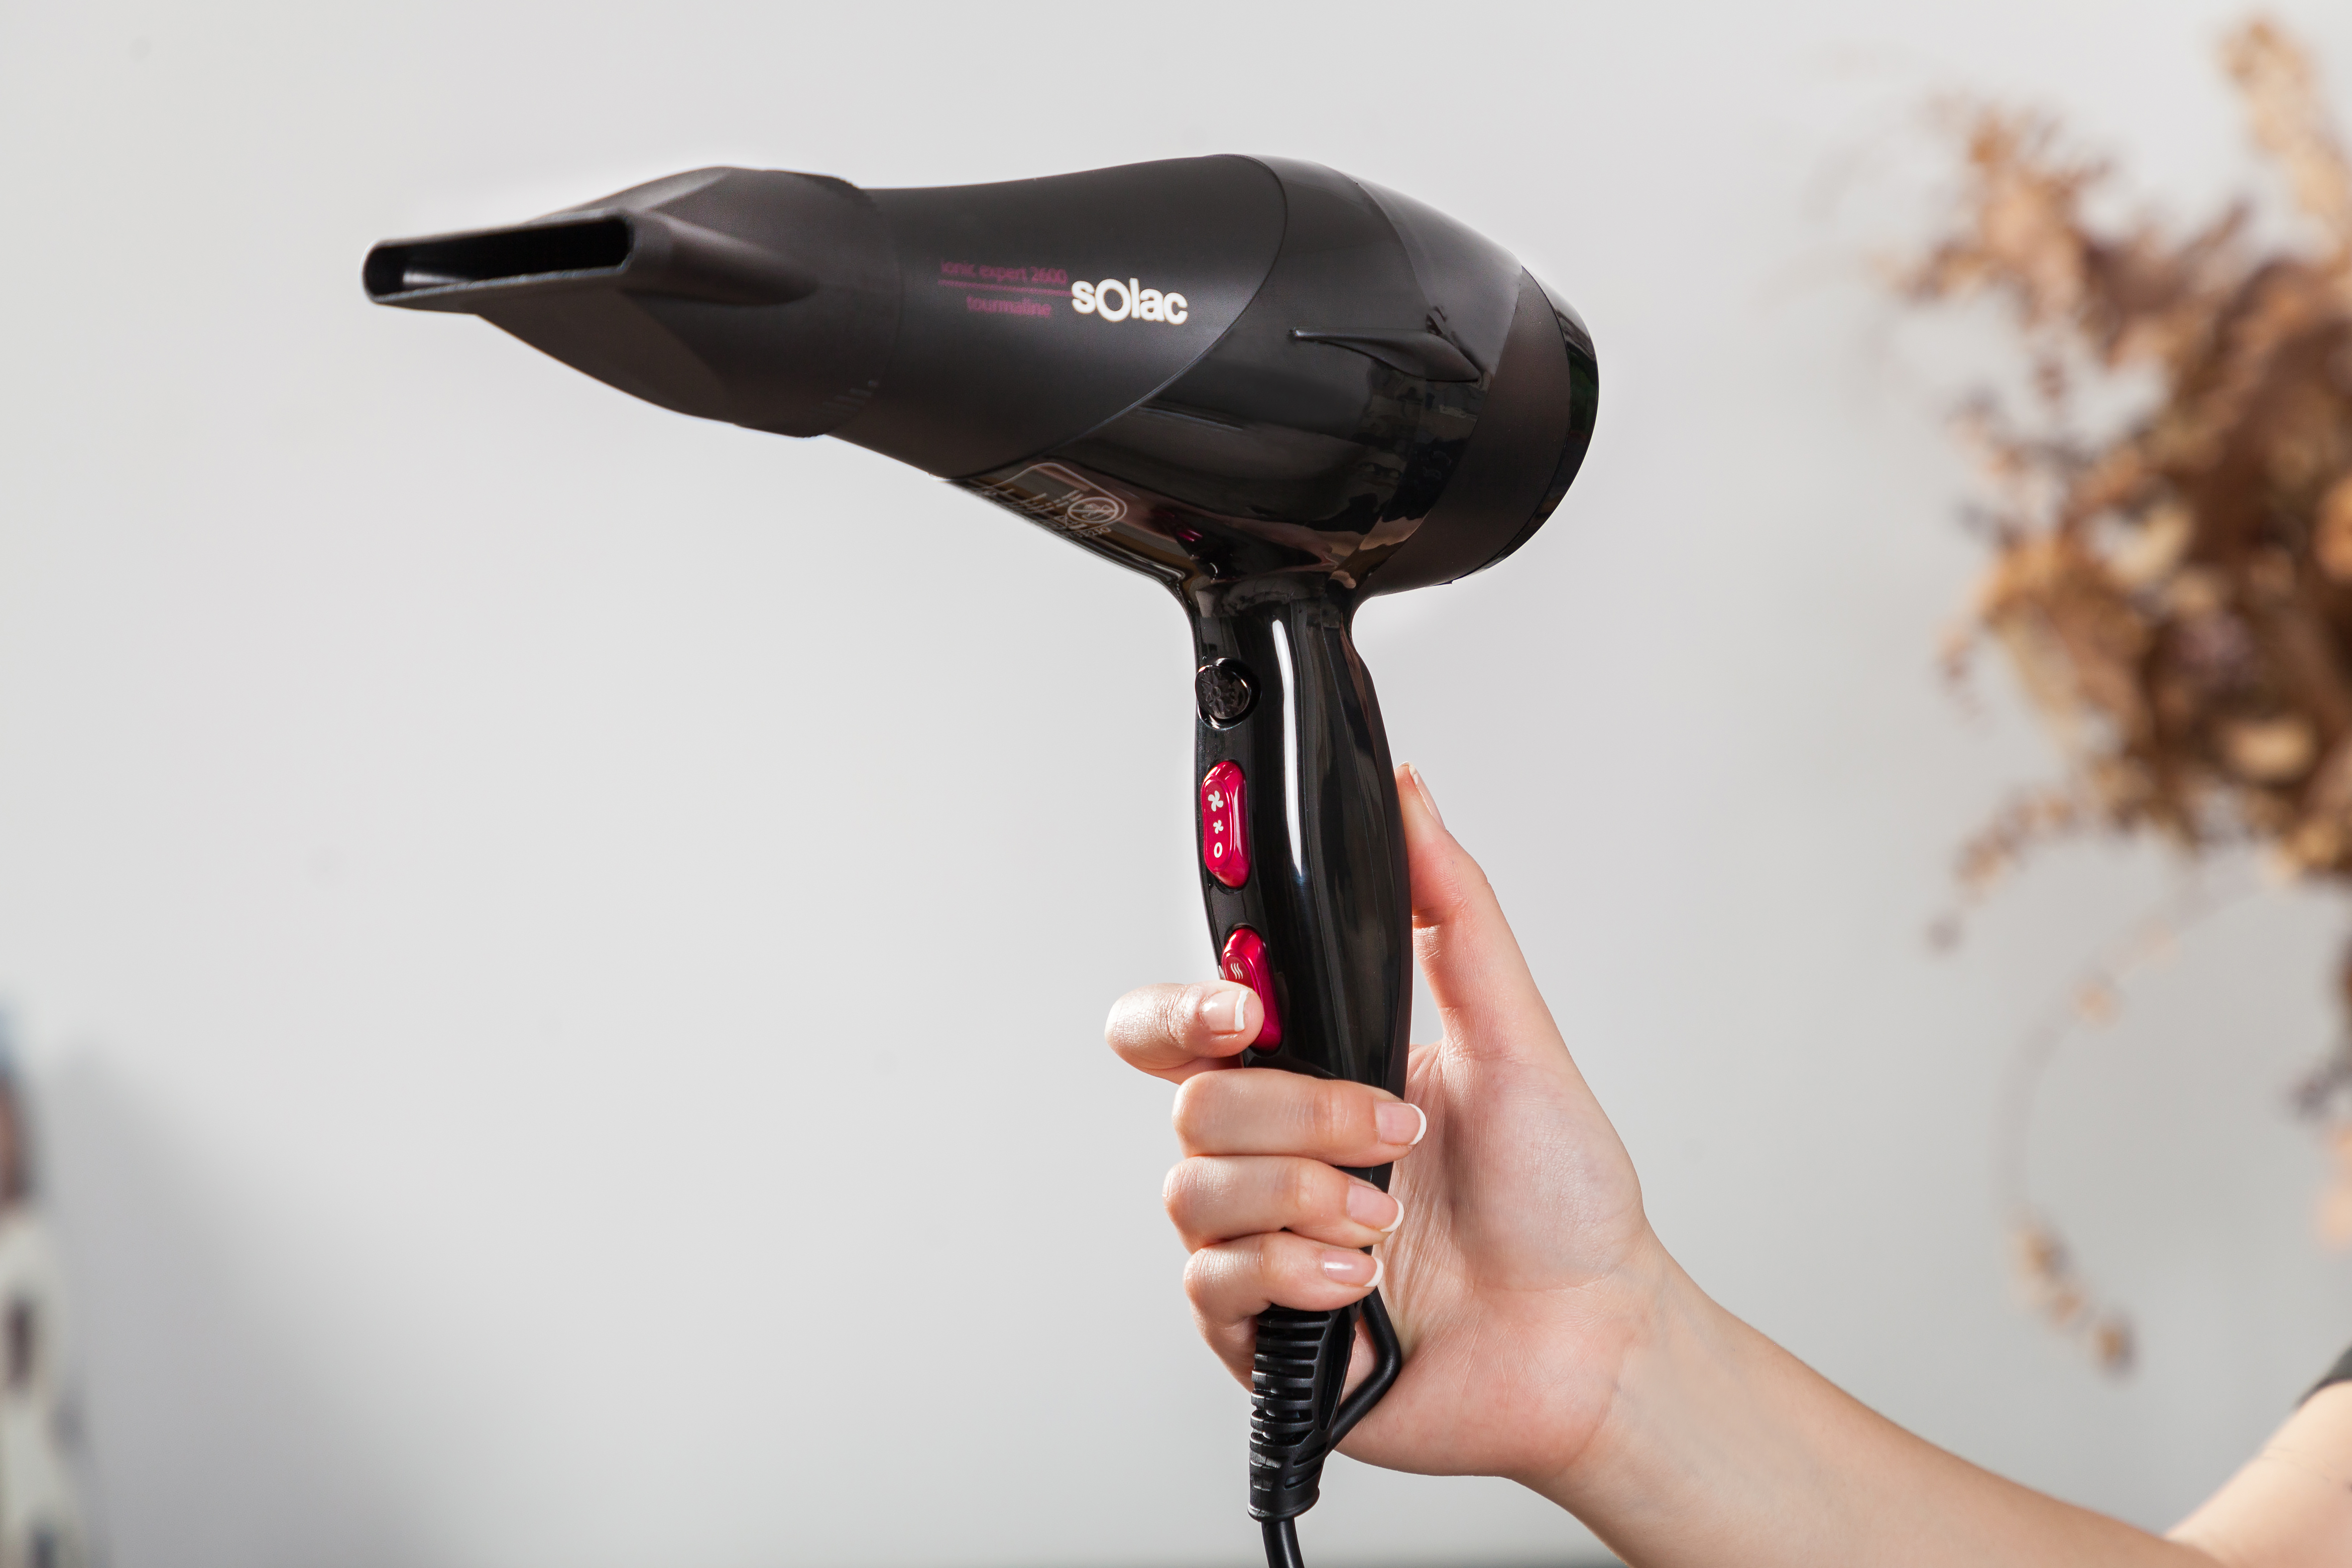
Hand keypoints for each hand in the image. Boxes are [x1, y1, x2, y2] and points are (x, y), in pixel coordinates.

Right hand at [1104, 764, 1667, 1484]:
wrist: (1593, 1337)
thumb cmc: (1564, 1197)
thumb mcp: (1516, 1036)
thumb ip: (1454, 909)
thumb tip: (1412, 796)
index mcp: (1314, 1072)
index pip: (1183, 1024)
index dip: (1187, 1011)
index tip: (1248, 1010)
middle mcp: (1273, 1152)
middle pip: (1192, 1104)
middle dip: (1301, 1115)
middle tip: (1396, 1137)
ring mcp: (1260, 1240)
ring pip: (1193, 1192)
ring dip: (1306, 1199)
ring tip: (1388, 1221)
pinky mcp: (1257, 1329)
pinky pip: (1213, 1285)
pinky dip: (1296, 1277)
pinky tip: (1362, 1287)